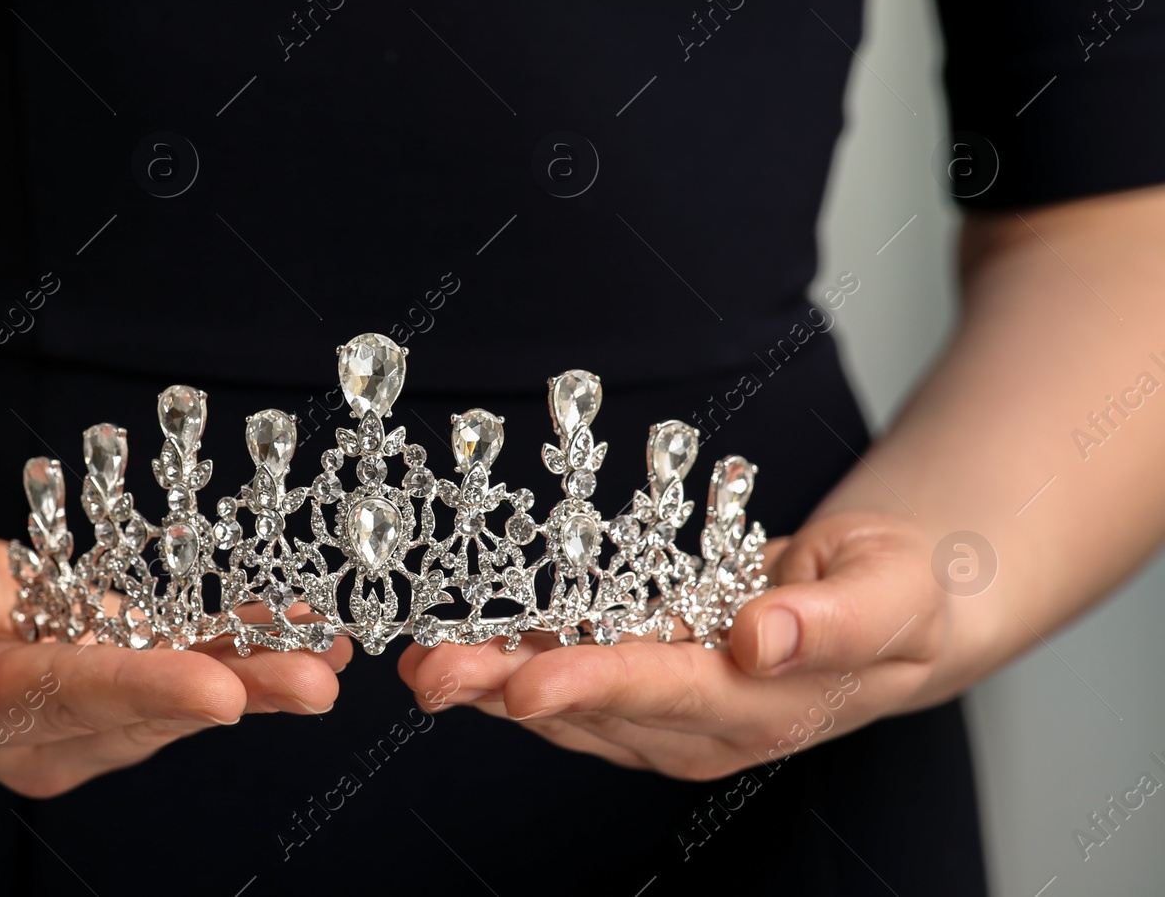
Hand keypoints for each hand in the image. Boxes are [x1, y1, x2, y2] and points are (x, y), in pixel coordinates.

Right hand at [0, 507, 349, 796]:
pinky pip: (184, 660)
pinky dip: (244, 645)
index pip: (75, 702)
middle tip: (315, 682)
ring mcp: (89, 708)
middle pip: (150, 709)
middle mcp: (50, 729)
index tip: (219, 689)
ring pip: (181, 691)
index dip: (148, 691)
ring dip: (260, 672)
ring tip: (332, 654)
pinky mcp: (115, 671)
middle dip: (238, 690)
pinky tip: (305, 630)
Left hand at [397, 511, 949, 779]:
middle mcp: (703, 723)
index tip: (526, 680)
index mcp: (761, 704)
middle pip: (592, 708)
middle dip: (505, 690)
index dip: (592, 686)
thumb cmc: (896, 593)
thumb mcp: (890, 592)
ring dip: (491, 684)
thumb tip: (764, 641)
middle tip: (429, 670)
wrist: (889, 609)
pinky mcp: (649, 690)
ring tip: (419, 661)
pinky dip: (515, 667)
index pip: (664, 695)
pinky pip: (574, 683)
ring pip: (569, 704)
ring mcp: (670, 713)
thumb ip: (834, 621)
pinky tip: (463, 649)